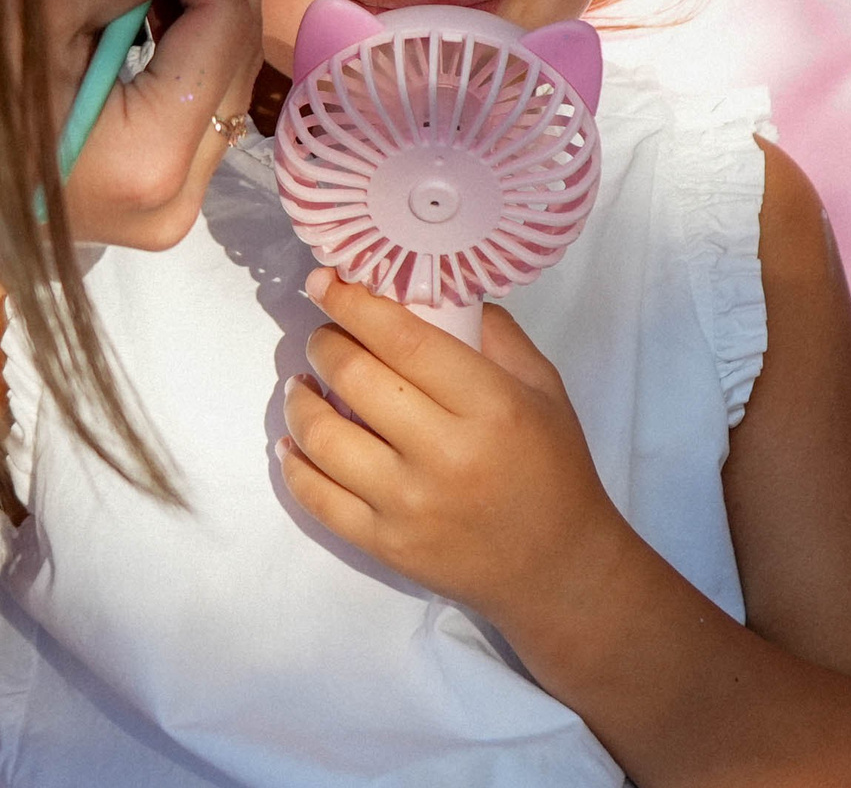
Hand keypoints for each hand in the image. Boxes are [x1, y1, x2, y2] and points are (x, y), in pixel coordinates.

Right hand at [47, 0, 267, 248]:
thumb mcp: (48, 1)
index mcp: (150, 158)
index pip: (226, 27)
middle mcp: (177, 201)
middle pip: (232, 57)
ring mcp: (166, 210)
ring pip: (217, 80)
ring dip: (197, 1)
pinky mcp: (148, 202)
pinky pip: (188, 108)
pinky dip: (176, 46)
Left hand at [276, 268, 632, 666]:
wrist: (558, 569)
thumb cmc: (553, 467)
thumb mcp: (543, 387)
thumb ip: (492, 332)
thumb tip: (427, 292)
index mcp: (490, 405)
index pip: (403, 339)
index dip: (352, 303)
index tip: (324, 282)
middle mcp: (445, 454)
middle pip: (353, 377)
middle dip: (325, 343)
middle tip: (326, 337)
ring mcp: (408, 505)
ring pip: (321, 435)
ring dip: (299, 398)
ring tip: (305, 384)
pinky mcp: (384, 546)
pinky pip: (315, 496)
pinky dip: (292, 461)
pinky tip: (294, 441)